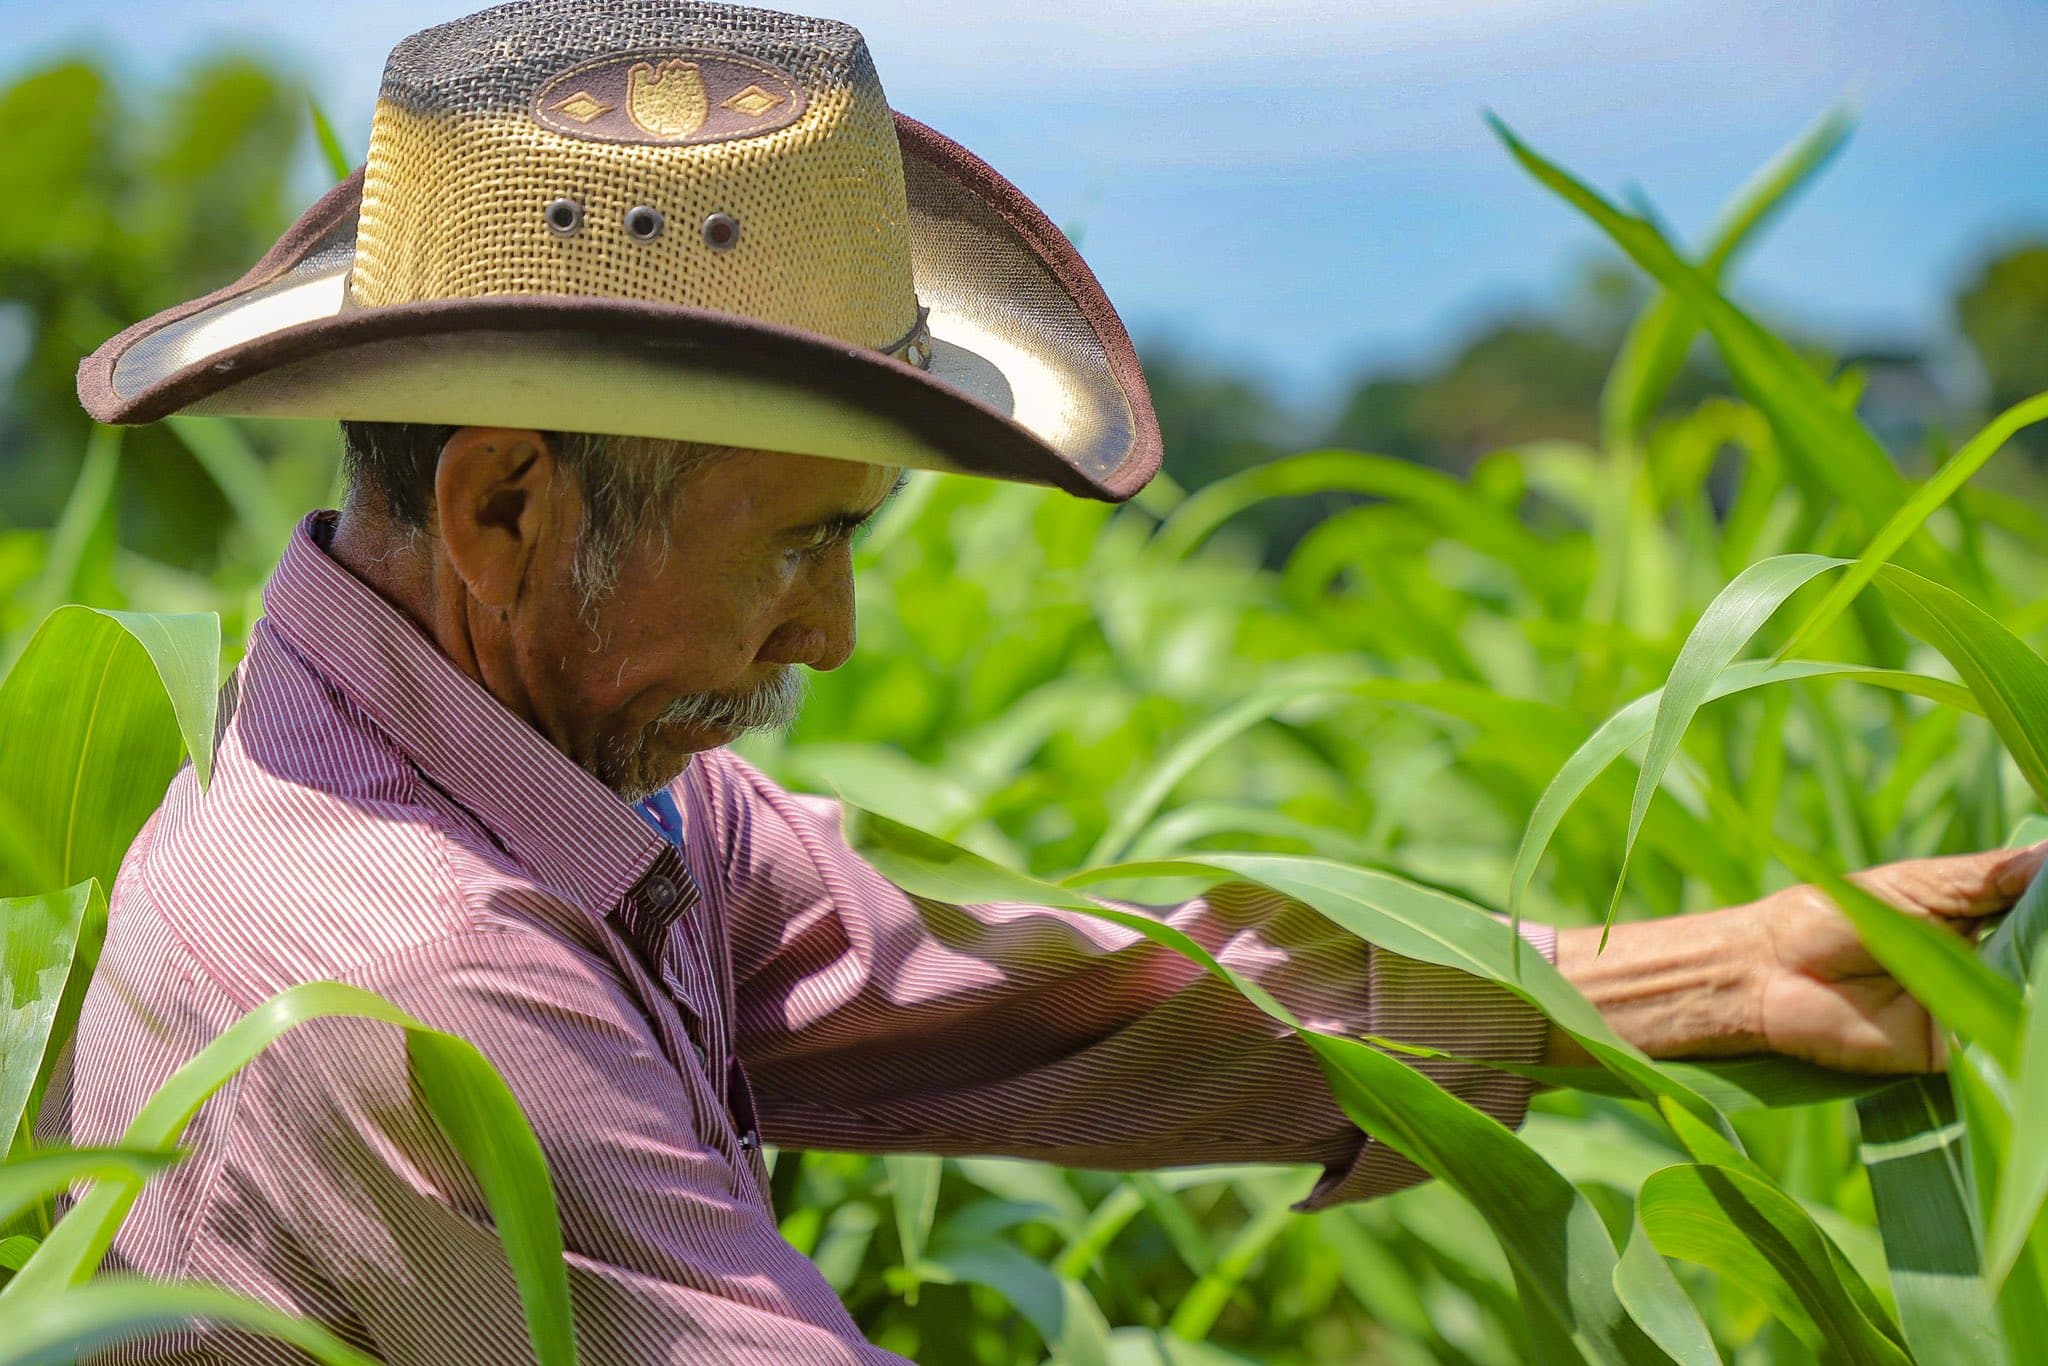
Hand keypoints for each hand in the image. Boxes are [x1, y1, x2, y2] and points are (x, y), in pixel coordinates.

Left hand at [1544, 841, 2047, 1072]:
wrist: (1771, 977)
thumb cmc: (1830, 917)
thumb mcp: (1915, 887)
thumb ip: (1984, 878)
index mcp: (1982, 916)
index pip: (2039, 908)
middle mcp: (1990, 963)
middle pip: (2040, 955)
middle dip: (2046, 949)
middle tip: (2046, 946)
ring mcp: (1978, 1009)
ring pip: (2031, 1001)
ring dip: (2039, 991)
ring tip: (2036, 977)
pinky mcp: (1960, 1053)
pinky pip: (2006, 1048)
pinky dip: (2022, 1035)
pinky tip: (2029, 1017)